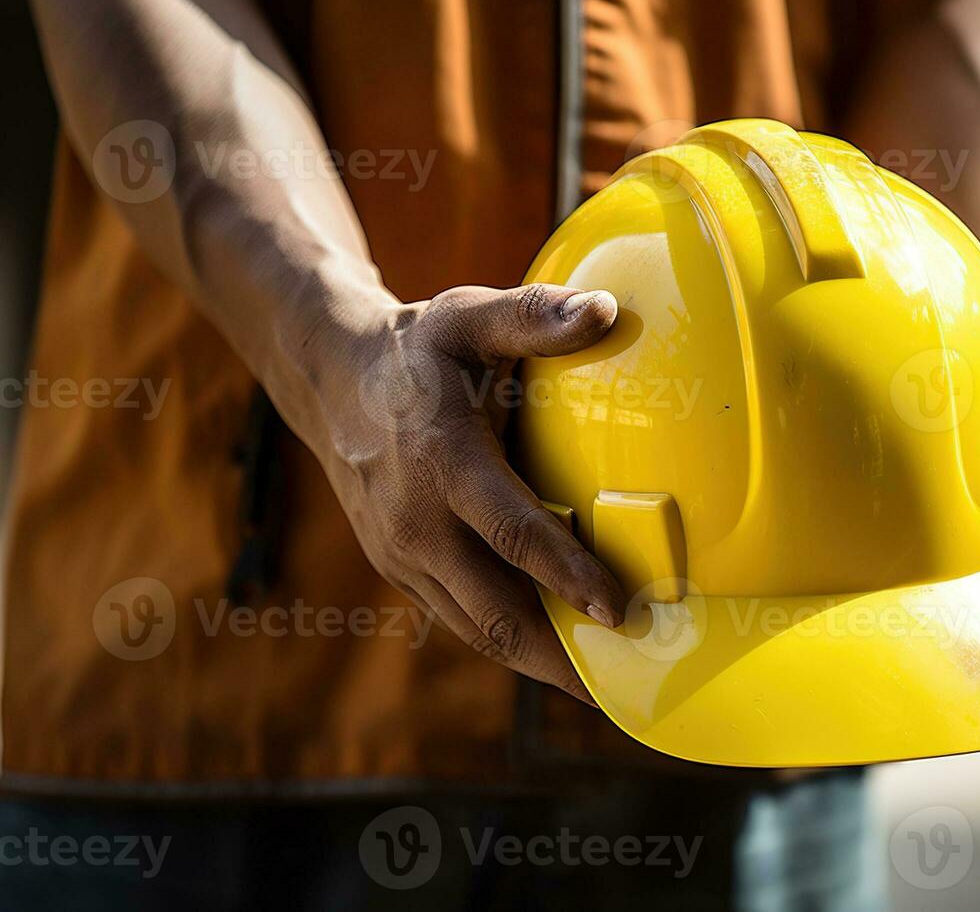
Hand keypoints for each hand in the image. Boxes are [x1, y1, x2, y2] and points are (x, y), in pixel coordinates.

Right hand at [302, 283, 626, 701]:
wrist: (332, 380)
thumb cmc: (420, 348)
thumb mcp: (470, 317)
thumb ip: (535, 317)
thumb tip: (608, 310)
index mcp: (442, 464)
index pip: (514, 535)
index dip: (569, 575)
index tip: (621, 612)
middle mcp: (416, 524)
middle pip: (496, 612)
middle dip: (562, 658)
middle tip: (629, 685)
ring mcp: (402, 556)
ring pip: (478, 630)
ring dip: (540, 663)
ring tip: (605, 687)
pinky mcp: (399, 570)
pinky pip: (461, 620)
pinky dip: (510, 644)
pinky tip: (558, 655)